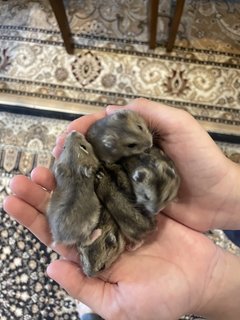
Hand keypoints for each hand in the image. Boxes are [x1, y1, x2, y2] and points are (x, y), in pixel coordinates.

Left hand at [3, 167, 226, 318]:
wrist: (199, 278)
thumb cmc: (161, 299)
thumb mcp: (119, 305)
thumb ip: (84, 288)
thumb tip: (51, 267)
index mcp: (91, 257)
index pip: (55, 236)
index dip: (33, 219)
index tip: (12, 201)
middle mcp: (100, 233)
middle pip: (65, 211)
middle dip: (42, 195)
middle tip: (24, 178)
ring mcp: (117, 216)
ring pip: (86, 196)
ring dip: (66, 181)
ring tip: (47, 165)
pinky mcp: (135, 205)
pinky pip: (114, 187)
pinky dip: (99, 175)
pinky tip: (86, 162)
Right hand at [55, 98, 239, 230]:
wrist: (220, 198)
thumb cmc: (204, 159)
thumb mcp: (181, 126)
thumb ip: (150, 113)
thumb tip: (110, 109)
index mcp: (139, 134)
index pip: (104, 126)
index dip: (82, 128)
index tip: (64, 137)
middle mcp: (131, 154)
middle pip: (96, 148)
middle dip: (73, 150)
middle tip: (54, 158)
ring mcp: (130, 177)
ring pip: (98, 171)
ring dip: (78, 172)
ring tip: (59, 177)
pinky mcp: (133, 199)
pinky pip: (108, 194)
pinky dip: (92, 193)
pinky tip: (78, 197)